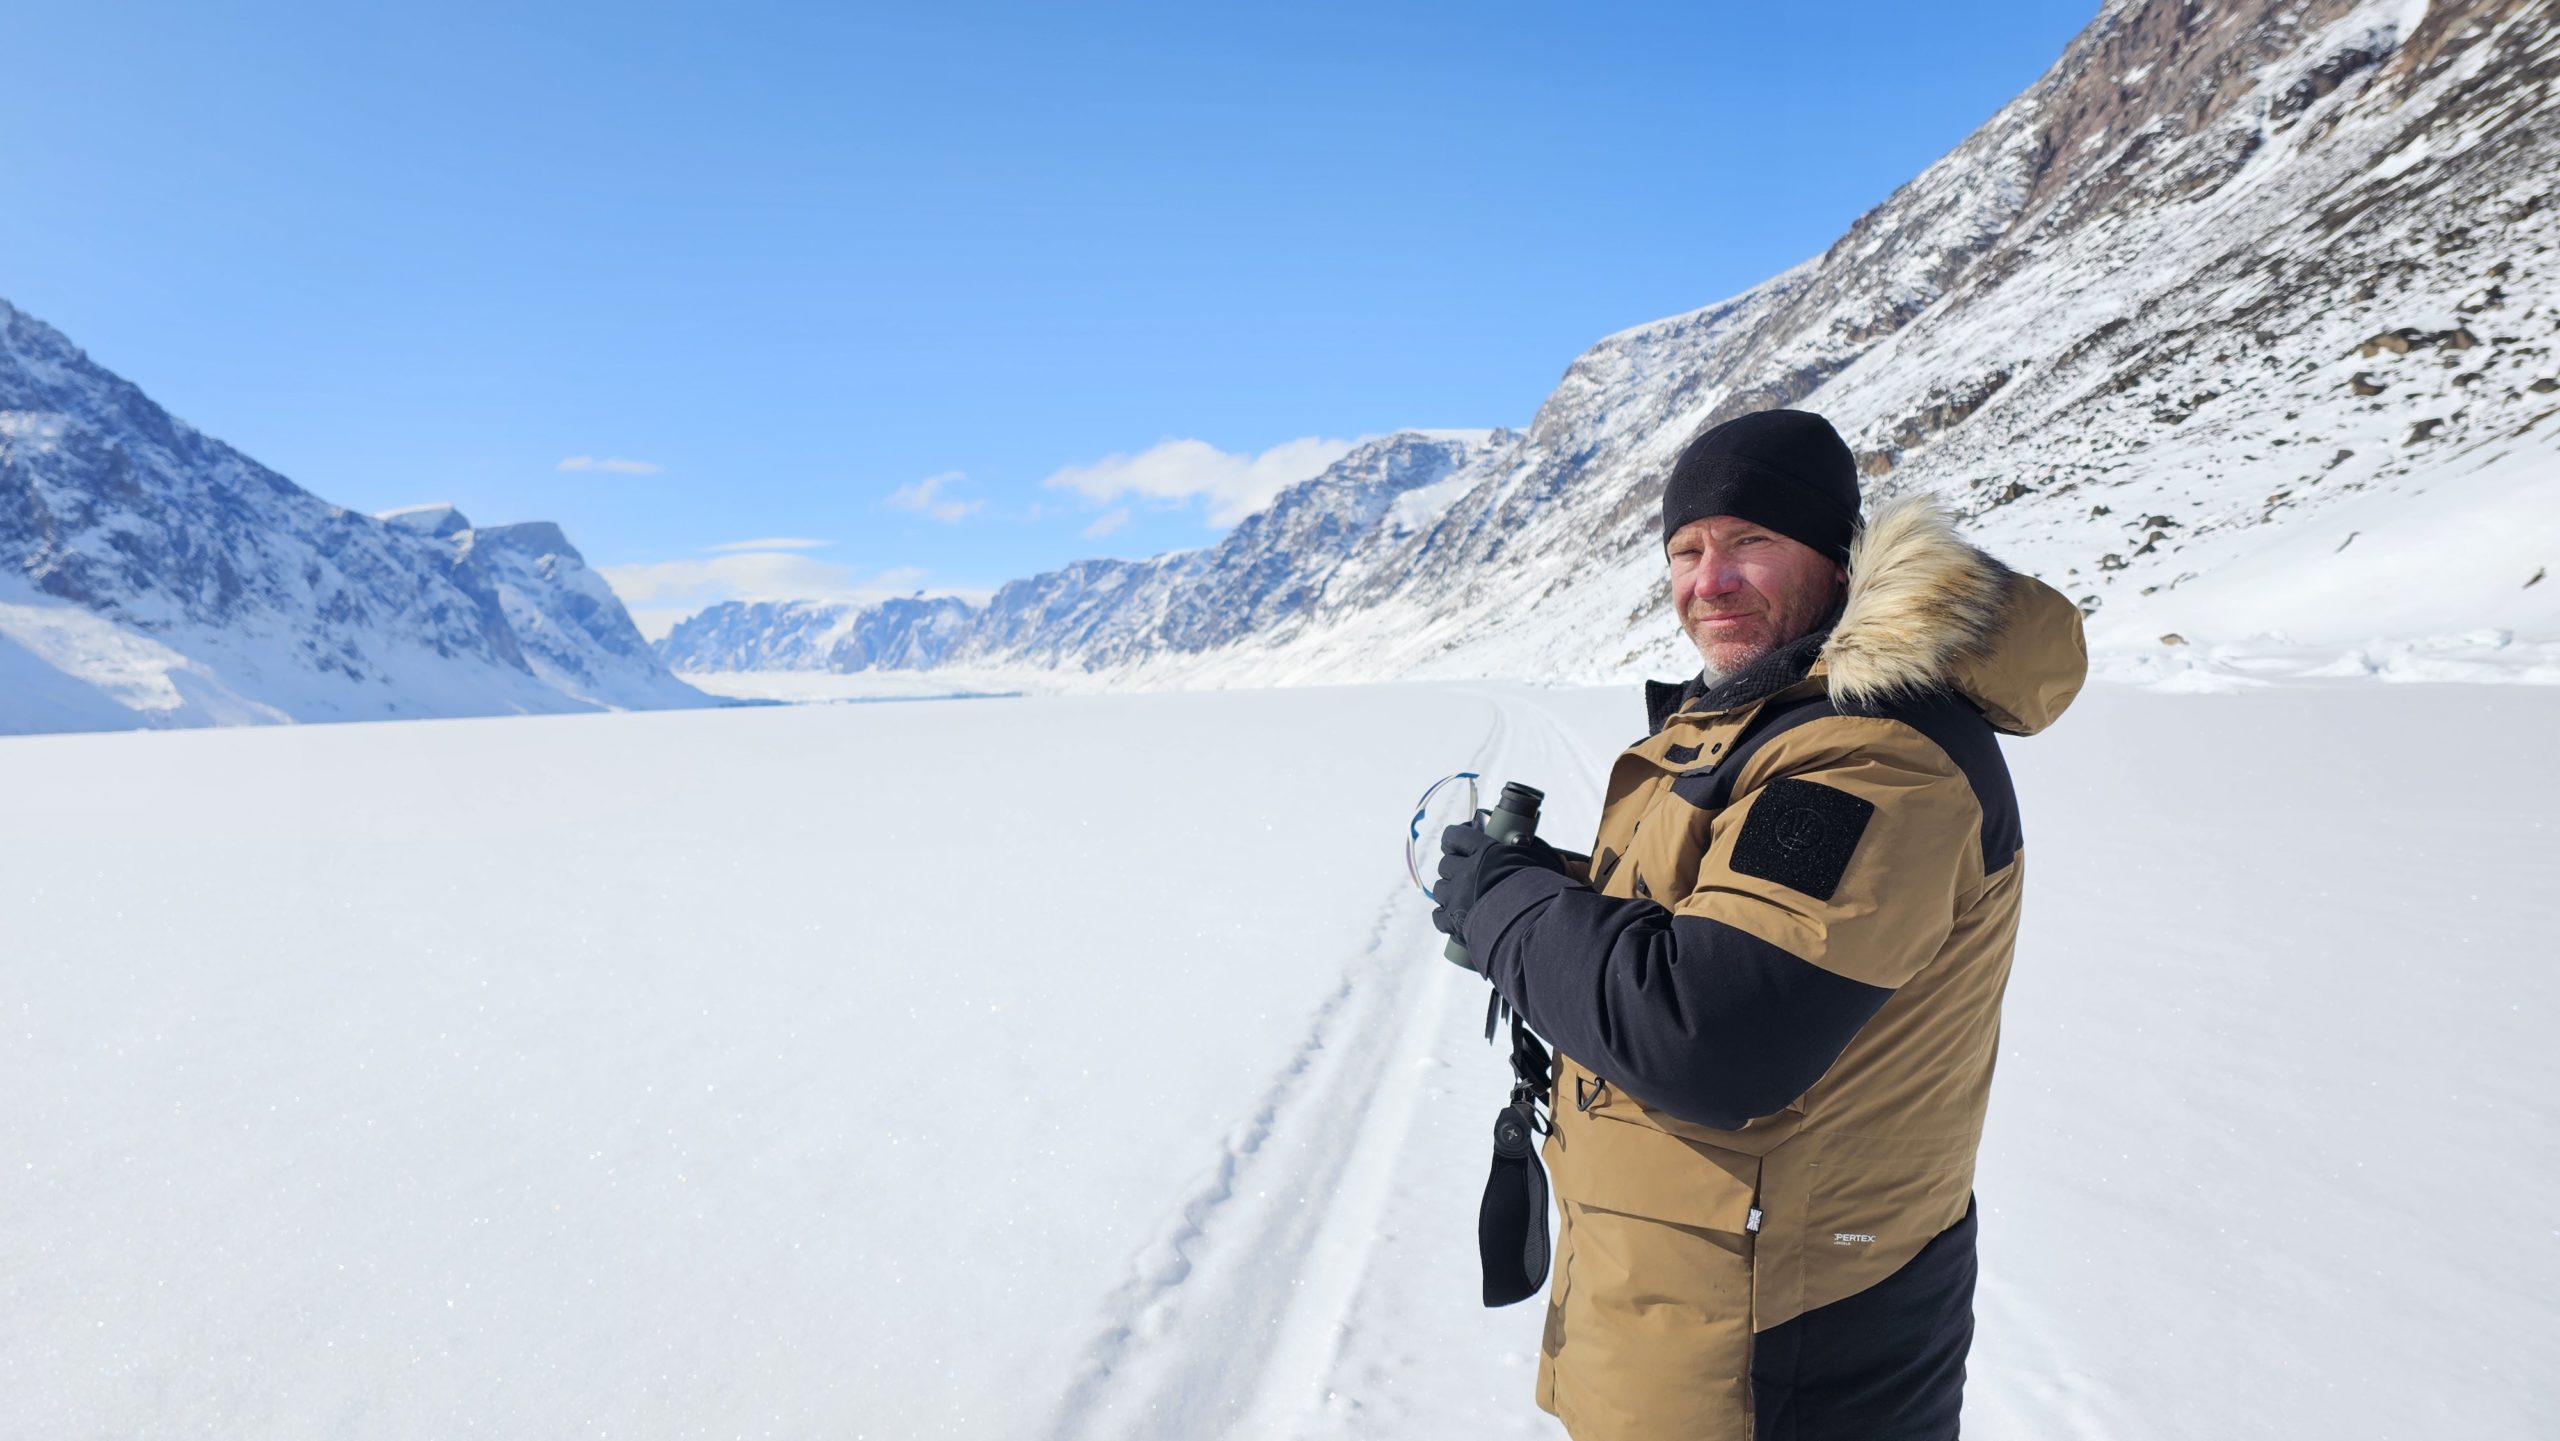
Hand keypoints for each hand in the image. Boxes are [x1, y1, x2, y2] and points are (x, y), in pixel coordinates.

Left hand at [1432, 817, 1573, 942]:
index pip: (1455, 836)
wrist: (1534, 926)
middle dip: (1454, 867)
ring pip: (1440, 889)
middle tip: (1468, 873)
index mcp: (1484, 852)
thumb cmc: (1542, 890)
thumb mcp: (1537, 858)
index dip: (1454, 839)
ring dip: (1450, 891)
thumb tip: (1521, 839)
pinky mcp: (1454, 924)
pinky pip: (1439, 917)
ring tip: (1465, 897)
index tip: (1458, 843)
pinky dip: (1446, 917)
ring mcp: (1456, 898)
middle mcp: (1465, 873)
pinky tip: (1456, 918)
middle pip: (1446, 864)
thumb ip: (1522, 848)